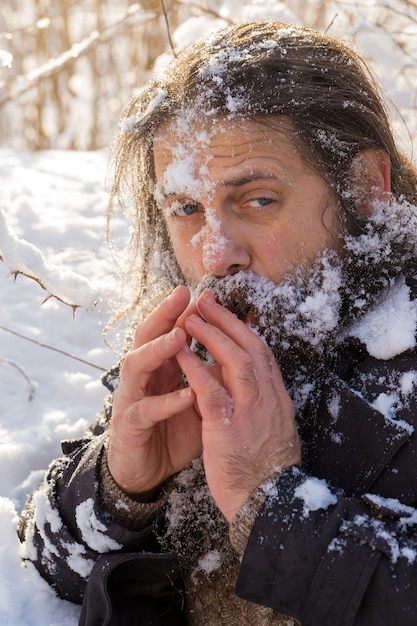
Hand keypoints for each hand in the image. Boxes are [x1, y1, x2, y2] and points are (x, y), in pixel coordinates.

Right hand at [107, 286, 201, 496]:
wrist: (147, 472)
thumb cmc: (173, 431)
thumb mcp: (198, 400)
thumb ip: (211, 376)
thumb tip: (238, 352)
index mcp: (161, 368)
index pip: (171, 332)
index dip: (187, 312)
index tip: (208, 294)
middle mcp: (143, 376)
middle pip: (148, 336)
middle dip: (164, 314)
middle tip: (183, 295)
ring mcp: (132, 398)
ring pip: (137, 365)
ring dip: (159, 350)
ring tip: (179, 337)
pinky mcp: (129, 425)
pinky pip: (146, 410)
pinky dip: (166, 402)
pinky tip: (186, 394)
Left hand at [176, 290, 300, 521]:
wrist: (269, 504)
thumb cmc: (267, 469)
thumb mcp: (272, 428)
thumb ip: (261, 401)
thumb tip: (250, 381)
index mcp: (277, 398)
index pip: (263, 353)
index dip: (243, 328)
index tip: (228, 311)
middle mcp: (269, 399)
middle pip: (251, 347)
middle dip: (228, 320)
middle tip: (207, 300)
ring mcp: (251, 411)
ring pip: (235, 360)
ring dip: (211, 334)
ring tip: (191, 316)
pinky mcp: (228, 428)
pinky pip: (211, 390)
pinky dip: (195, 367)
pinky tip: (180, 352)